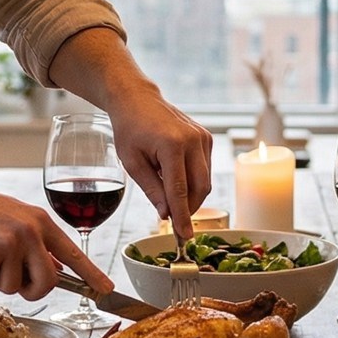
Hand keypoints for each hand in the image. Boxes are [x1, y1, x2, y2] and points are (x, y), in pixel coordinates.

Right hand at [0, 181, 112, 299]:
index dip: (92, 275)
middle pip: (48, 283)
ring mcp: (10, 243)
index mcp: (42, 222)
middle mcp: (31, 231)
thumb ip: (37, 244)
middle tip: (12, 277)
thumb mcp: (16, 221)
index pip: (74, 252)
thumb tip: (57, 273)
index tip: (108, 290)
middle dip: (31, 290)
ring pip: (14, 288)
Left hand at [103, 89, 211, 241]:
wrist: (137, 99)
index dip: (183, 217)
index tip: (185, 237)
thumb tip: (167, 215)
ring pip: (205, 181)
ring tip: (167, 191)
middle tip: (173, 220)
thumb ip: (152, 190)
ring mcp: (203, 137)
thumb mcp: (133, 163)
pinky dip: (193, 180)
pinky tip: (174, 175)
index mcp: (172, 145)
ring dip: (190, 194)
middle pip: (200, 188)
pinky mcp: (207, 138)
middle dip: (188, 208)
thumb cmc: (130, 129)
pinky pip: (205, 169)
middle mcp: (193, 140)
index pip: (180, 191)